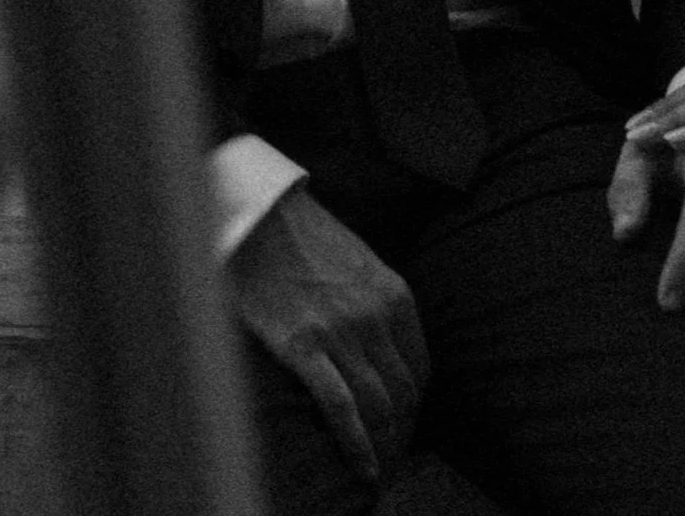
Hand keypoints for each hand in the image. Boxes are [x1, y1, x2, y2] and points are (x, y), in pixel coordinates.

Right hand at [224, 182, 428, 483]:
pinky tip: (362, 467)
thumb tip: (386, 352)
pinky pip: (339, 406)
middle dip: (401, 432)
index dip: (415, 405)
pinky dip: (355, 443)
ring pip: (377, 406)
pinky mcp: (303, 346)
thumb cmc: (309, 240)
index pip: (421, 368)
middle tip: (390, 456)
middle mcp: (375, 316)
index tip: (404, 424)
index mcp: (395, 295)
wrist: (263, 216)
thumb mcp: (362, 266)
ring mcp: (341, 333)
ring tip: (378, 467)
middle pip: (403, 393)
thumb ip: (380, 307)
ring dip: (382, 444)